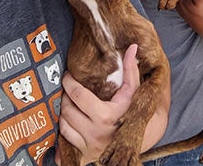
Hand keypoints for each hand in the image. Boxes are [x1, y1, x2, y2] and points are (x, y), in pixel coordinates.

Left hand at [56, 44, 140, 164]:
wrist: (140, 138)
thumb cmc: (133, 110)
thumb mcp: (134, 89)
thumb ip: (131, 68)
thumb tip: (133, 47)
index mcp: (105, 116)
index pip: (77, 95)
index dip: (69, 82)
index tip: (68, 76)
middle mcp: (95, 133)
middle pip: (67, 109)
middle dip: (65, 96)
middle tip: (69, 89)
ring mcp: (89, 146)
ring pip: (63, 125)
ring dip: (63, 111)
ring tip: (69, 102)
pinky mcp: (85, 155)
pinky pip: (65, 140)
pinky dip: (64, 128)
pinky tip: (70, 119)